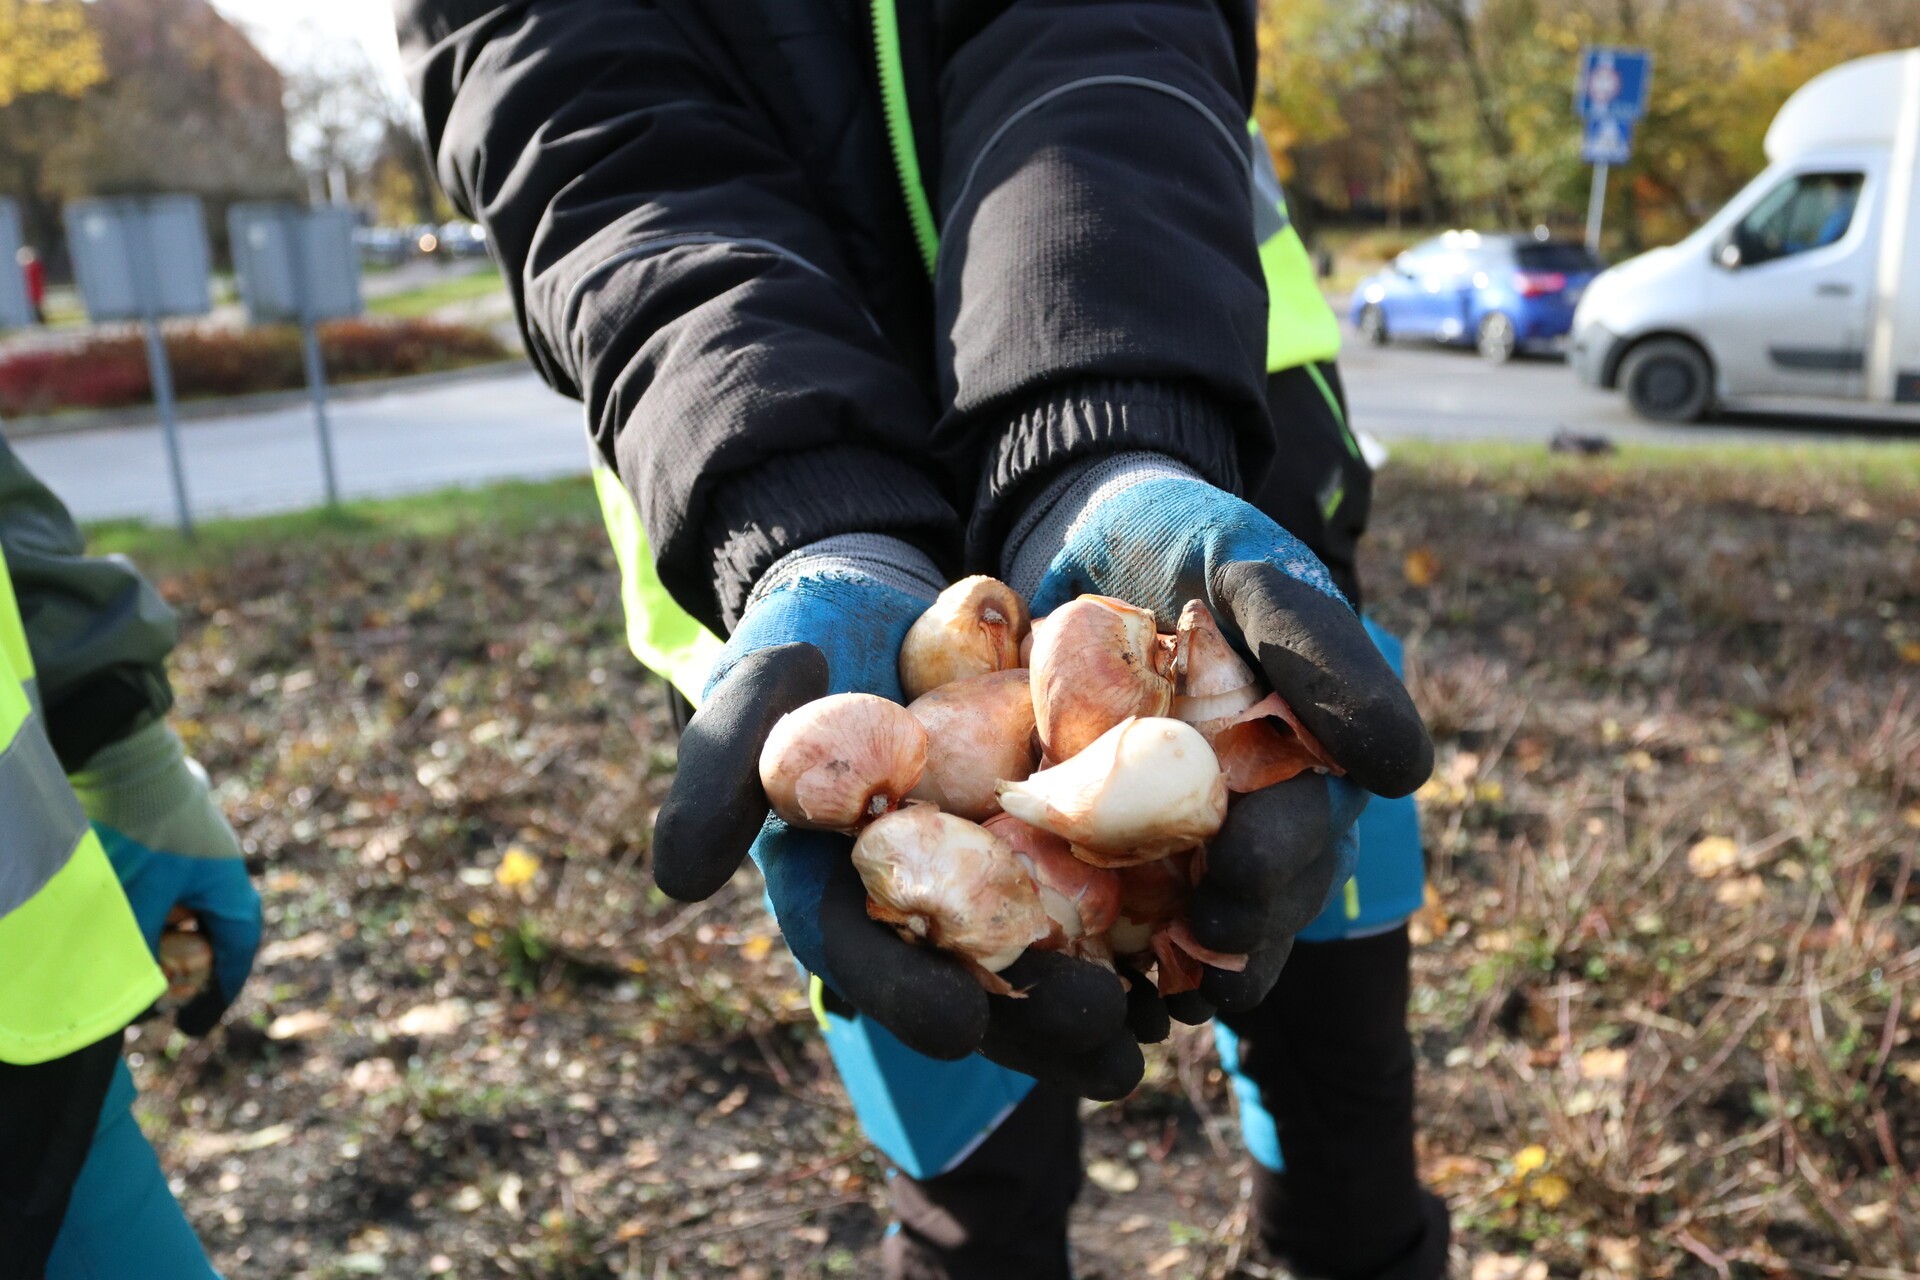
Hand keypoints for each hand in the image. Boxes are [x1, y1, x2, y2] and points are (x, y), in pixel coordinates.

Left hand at [69, 723, 261, 1035]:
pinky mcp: (170, 836)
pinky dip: (149, 907)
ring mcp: (197, 850)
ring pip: (185, 908)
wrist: (127, 758)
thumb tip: (134, 1004)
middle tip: (157, 996)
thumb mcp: (137, 901)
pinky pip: (167, 885)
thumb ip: (136, 953)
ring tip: (132, 953)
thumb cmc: (141, 832)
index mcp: (228, 889)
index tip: (191, 1028)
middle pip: (210, 934)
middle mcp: (221, 871)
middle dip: (185, 969)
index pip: (235, 956)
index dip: (215, 997)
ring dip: (162, 936)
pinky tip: (119, 910)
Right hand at [653, 539, 1141, 1098]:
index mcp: (834, 883)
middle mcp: (913, 900)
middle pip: (970, 980)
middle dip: (1033, 1022)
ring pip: (1044, 959)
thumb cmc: (813, 633)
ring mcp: (986, 877)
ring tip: (1159, 1031)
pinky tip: (1199, 951)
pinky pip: (1103, 896)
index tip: (961, 1022)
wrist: (891, 583)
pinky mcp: (1053, 840)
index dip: (906, 993)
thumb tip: (678, 880)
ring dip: (1101, 1004)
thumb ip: (722, 764)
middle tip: (1103, 1041)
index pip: (862, 954)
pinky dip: (1146, 928)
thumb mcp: (764, 677)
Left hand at [1014, 457, 1432, 1023]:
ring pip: (1184, 930)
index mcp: (1297, 765)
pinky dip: (1092, 951)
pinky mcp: (1097, 842)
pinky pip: (1102, 914)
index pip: (1300, 838)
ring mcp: (1174, 836)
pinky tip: (1065, 978)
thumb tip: (1403, 772)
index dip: (1273, 875)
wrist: (1079, 532)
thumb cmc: (1183, 541)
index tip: (1233, 893)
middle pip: (1251, 903)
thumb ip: (1322, 650)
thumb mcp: (1252, 571)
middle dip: (1225, 943)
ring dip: (1164, 977)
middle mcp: (1246, 814)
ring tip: (1133, 1012)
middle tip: (1190, 978)